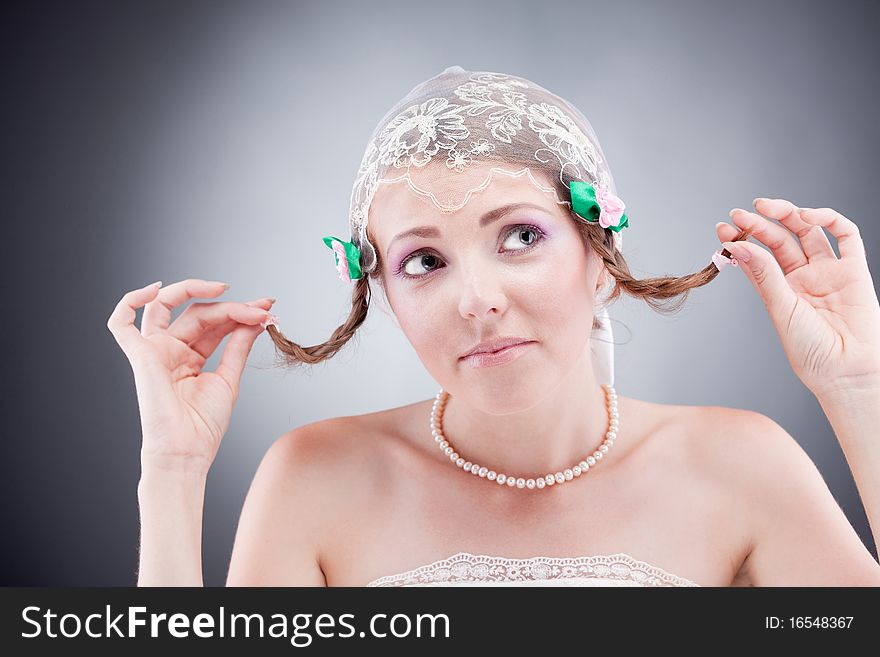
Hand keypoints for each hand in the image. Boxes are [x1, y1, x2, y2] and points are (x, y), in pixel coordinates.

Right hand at [107, 279, 275, 473]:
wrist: (188, 451)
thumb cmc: (204, 425)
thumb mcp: (229, 378)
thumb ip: (238, 346)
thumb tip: (257, 318)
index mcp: (190, 357)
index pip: (215, 323)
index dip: (241, 312)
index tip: (268, 309)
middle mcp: (171, 350)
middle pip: (199, 313)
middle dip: (232, 307)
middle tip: (262, 308)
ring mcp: (155, 351)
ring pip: (171, 308)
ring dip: (199, 293)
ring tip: (229, 293)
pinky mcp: (140, 356)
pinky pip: (120, 322)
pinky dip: (130, 300)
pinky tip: (153, 288)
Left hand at [716, 198, 879, 400]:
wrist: (845, 369)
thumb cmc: (810, 349)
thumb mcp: (780, 308)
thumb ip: (764, 274)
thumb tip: (739, 245)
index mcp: (779, 290)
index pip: (757, 257)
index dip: (741, 241)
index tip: (723, 229)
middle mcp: (802, 278)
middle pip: (780, 241)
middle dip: (759, 224)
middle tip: (739, 213)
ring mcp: (828, 272)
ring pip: (808, 232)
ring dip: (788, 215)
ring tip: (765, 207)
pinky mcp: (854, 269)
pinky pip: (846, 235)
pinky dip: (829, 219)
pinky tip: (808, 216)